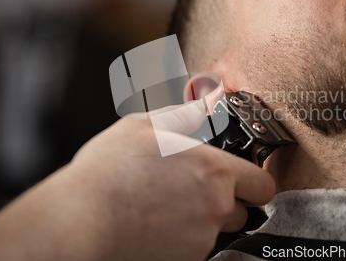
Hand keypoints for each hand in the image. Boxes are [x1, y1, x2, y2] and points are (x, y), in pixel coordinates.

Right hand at [0, 92, 275, 260]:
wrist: (81, 219)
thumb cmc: (110, 171)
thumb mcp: (145, 127)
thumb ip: (185, 115)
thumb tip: (207, 99)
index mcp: (214, 170)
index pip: (263, 184)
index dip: (255, 181)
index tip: (244, 180)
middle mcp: (215, 207)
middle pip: (242, 211)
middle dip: (226, 203)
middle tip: (194, 193)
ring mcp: (201, 238)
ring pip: (217, 232)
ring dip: (202, 222)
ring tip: (167, 208)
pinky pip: (196, 249)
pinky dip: (183, 241)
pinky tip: (157, 225)